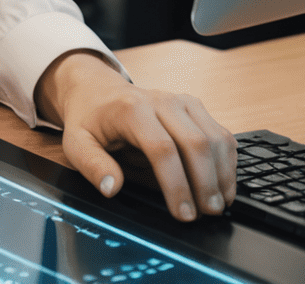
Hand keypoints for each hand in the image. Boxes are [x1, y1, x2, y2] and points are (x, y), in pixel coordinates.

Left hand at [35, 50, 236, 221]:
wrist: (97, 90)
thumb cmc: (90, 119)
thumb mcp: (76, 143)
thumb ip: (92, 166)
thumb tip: (112, 188)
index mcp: (131, 109)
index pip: (162, 148)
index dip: (176, 185)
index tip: (183, 214)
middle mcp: (160, 101)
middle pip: (195, 143)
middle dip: (206, 184)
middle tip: (206, 214)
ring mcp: (181, 101)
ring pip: (215, 138)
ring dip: (222, 175)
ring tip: (217, 204)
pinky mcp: (194, 106)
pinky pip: (221, 134)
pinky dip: (228, 163)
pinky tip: (222, 185)